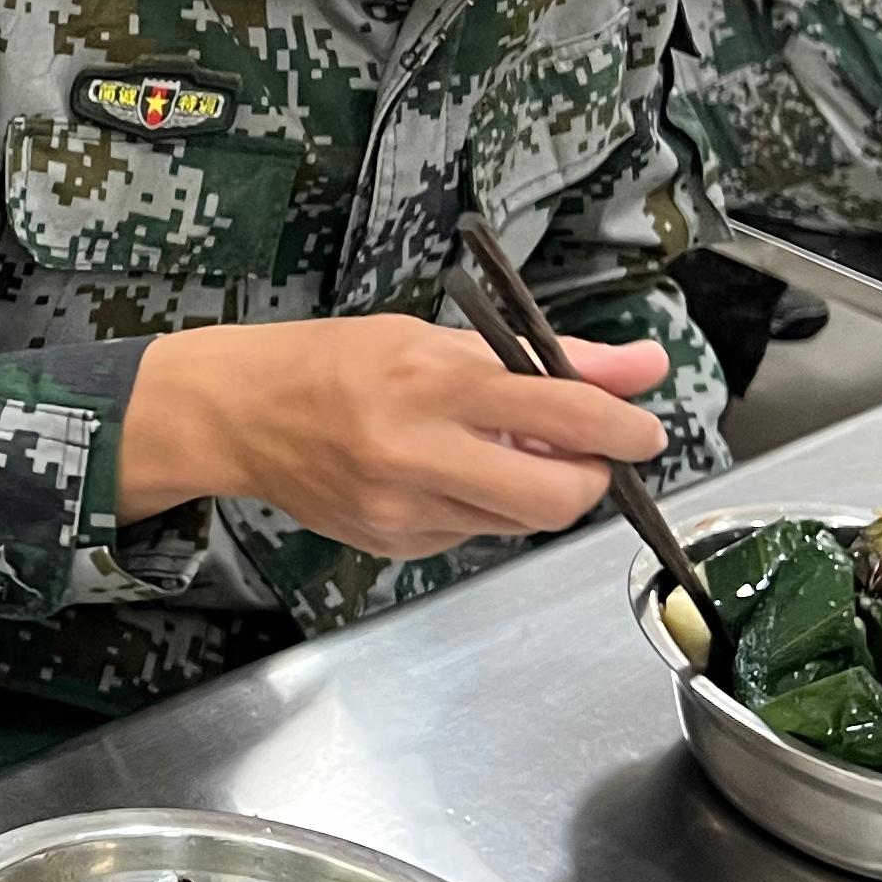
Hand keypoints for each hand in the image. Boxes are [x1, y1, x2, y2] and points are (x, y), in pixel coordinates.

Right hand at [116, 315, 671, 555]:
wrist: (238, 413)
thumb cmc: (336, 361)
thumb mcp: (437, 338)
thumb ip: (545, 358)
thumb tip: (643, 368)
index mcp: (434, 381)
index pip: (565, 415)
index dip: (624, 429)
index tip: (643, 431)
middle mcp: (419, 450)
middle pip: (556, 498)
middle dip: (588, 481)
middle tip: (581, 458)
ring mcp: (403, 506)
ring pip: (518, 521)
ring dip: (532, 491)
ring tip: (496, 452)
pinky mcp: (391, 543)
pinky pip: (472, 534)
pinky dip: (479, 507)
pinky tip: (442, 476)